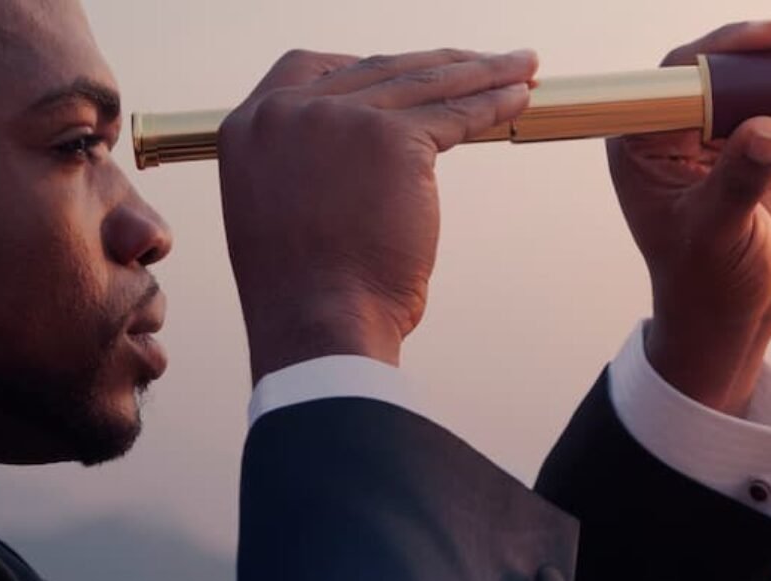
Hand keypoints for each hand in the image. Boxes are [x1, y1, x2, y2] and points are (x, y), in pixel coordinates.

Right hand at [219, 48, 536, 380]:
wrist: (319, 327)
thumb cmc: (306, 297)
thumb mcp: (279, 219)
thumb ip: (304, 173)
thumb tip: (348, 166)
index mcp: (251, 128)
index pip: (310, 70)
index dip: (365, 68)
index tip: (405, 70)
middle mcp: (289, 111)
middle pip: (379, 70)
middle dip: (438, 64)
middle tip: (483, 62)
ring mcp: (341, 119)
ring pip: (424, 84)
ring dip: (480, 74)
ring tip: (520, 69)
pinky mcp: (393, 141)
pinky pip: (454, 114)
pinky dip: (492, 105)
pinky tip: (516, 99)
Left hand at [608, 19, 770, 414]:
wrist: (736, 312)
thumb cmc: (707, 282)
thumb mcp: (717, 235)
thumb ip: (736, 184)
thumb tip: (768, 129)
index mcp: (642, 145)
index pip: (679, 78)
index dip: (724, 49)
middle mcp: (675, 130)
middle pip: (725, 64)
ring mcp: (717, 133)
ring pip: (758, 74)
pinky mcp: (755, 141)